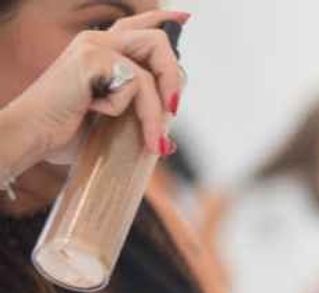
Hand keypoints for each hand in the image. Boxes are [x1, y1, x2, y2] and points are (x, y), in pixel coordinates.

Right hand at [0, 10, 187, 176]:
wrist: (31, 136)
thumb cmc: (64, 133)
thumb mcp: (109, 124)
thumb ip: (136, 122)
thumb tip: (170, 143)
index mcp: (100, 49)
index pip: (139, 26)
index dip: (164, 21)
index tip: (184, 19)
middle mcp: (97, 40)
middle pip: (157, 41)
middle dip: (174, 80)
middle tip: (173, 112)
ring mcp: (94, 47)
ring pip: (150, 71)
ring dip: (157, 111)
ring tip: (154, 141)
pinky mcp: (91, 59)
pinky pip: (134, 85)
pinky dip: (126, 109)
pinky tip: (98, 114)